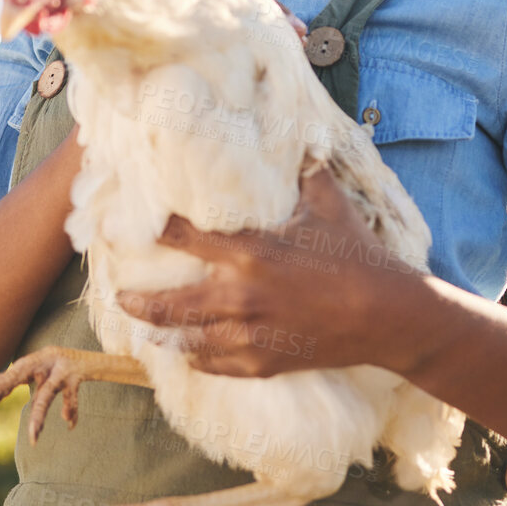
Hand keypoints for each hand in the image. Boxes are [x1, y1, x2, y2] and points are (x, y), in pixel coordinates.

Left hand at [113, 166, 436, 377]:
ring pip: (189, 339)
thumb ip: (306, 173)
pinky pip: (219, 365)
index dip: (159, 231)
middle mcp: (241, 295)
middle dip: (141, 300)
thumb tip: (299, 141)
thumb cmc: (357, 254)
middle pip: (173, 303)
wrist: (385, 314)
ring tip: (143, 331)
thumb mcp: (329, 204)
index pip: (186, 238)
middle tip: (120, 295)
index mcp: (251, 252)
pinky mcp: (266, 361)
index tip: (139, 227)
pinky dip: (198, 361)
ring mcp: (251, 333)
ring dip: (162, 335)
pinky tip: (186, 357)